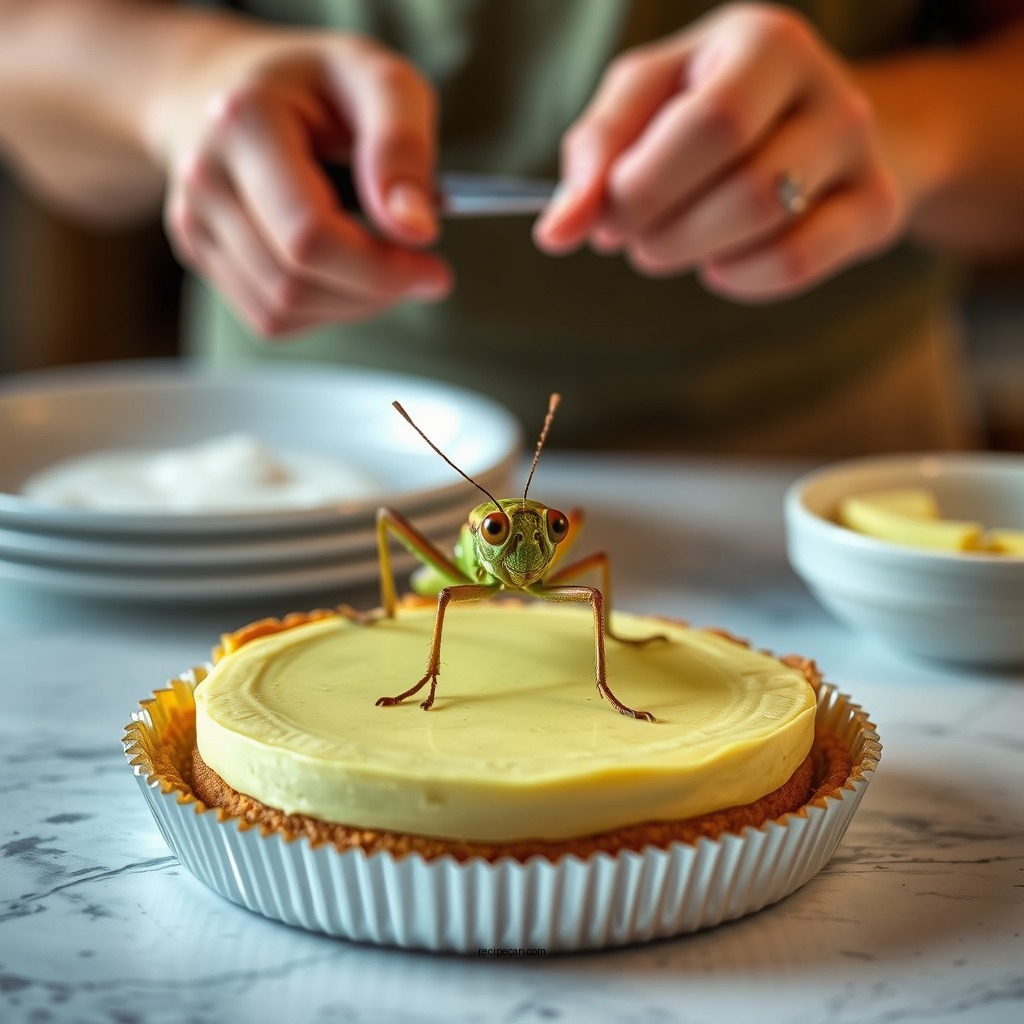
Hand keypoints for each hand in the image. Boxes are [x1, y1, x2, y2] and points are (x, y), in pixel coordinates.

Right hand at [149, 28, 451, 336]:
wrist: (223, 83)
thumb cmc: (312, 82)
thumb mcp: (377, 79)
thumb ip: (402, 145)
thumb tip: (415, 228)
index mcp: (245, 123)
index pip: (310, 237)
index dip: (380, 269)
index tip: (434, 269)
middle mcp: (206, 176)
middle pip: (295, 283)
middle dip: (372, 291)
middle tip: (420, 271)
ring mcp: (194, 220)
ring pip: (282, 311)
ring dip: (350, 305)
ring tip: (384, 266)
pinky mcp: (199, 253)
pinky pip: (269, 316)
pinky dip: (320, 309)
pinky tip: (344, 272)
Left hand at [533, 4, 905, 301]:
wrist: (811, 125)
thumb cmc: (709, 109)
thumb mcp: (647, 101)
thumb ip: (596, 152)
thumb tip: (557, 230)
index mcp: (765, 42)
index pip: (707, 125)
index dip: (642, 188)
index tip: (598, 218)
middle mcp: (827, 88)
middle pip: (742, 183)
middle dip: (663, 228)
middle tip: (629, 239)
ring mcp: (858, 150)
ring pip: (769, 223)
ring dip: (693, 252)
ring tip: (665, 245)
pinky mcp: (875, 207)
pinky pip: (798, 263)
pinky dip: (738, 278)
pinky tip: (718, 263)